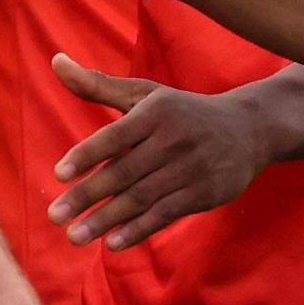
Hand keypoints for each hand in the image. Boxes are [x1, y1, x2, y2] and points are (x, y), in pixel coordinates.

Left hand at [46, 54, 271, 249]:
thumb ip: (98, 84)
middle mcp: (174, 139)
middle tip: (55, 216)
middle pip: (124, 172)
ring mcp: (191, 168)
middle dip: (87, 196)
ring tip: (75, 236)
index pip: (115, 136)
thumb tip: (56, 61)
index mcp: (156, 112)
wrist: (248, 130)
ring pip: (142, 198)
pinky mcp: (205, 193)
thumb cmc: (182, 111)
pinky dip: (139, 229)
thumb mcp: (145, 94)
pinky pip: (166, 214)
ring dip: (106, 219)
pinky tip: (112, 243)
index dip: (87, 155)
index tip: (59, 174)